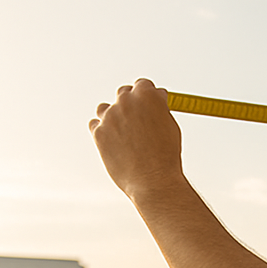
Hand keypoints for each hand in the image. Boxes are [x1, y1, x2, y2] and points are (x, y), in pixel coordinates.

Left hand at [90, 79, 183, 201]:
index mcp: (147, 96)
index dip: (147, 96)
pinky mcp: (98, 132)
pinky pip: (95, 126)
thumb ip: (160, 110)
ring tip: (125, 136)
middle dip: (130, 105)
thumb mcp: (171, 128)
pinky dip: (103, 132)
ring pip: (105, 108)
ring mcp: (109, 116)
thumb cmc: (166, 158)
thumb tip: (156, 102)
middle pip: (123, 93)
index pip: (143, 85)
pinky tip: (115, 144)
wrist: (154, 182)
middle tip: (138, 123)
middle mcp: (126, 101)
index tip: (148, 105)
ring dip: (113, 117)